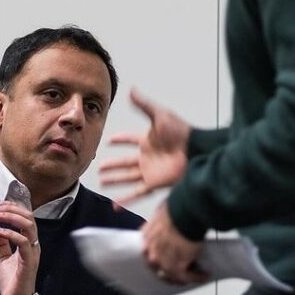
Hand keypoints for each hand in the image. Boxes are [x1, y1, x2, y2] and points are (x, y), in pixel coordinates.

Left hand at [0, 200, 39, 294]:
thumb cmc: (12, 280)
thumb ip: (1, 243)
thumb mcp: (3, 258)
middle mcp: (33, 245)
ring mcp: (32, 253)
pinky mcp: (28, 262)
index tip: (0, 203)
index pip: (26, 218)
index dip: (15, 207)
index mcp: (29, 243)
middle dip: (11, 209)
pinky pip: (23, 243)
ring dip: (11, 217)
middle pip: (29, 218)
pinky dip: (10, 234)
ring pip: (28, 227)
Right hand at [99, 88, 190, 205]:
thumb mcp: (159, 115)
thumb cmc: (181, 132)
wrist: (196, 151)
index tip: (109, 140)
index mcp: (148, 140)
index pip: (130, 139)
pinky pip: (137, 193)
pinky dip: (126, 199)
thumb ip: (143, 105)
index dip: (120, 140)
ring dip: (114, 180)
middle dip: (112, 165)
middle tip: (99, 167)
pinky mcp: (154, 183)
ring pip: (127, 178)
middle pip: (125, 162)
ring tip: (101, 182)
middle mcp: (147, 157)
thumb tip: (130, 90)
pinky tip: (116, 204)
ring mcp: (150, 171)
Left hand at [142, 203, 206, 284]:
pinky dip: (197, 278)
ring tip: (194, 276)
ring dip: (183, 277)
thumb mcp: (164, 210)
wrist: (187, 211)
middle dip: (167, 270)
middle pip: (157, 267)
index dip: (158, 256)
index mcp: (146, 235)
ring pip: (171, 275)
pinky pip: (186, 277)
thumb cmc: (177, 206)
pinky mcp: (176, 267)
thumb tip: (171, 217)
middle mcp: (151, 250)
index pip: (148, 252)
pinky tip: (204, 276)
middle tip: (180, 271)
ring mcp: (162, 260)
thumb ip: (163, 219)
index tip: (167, 257)